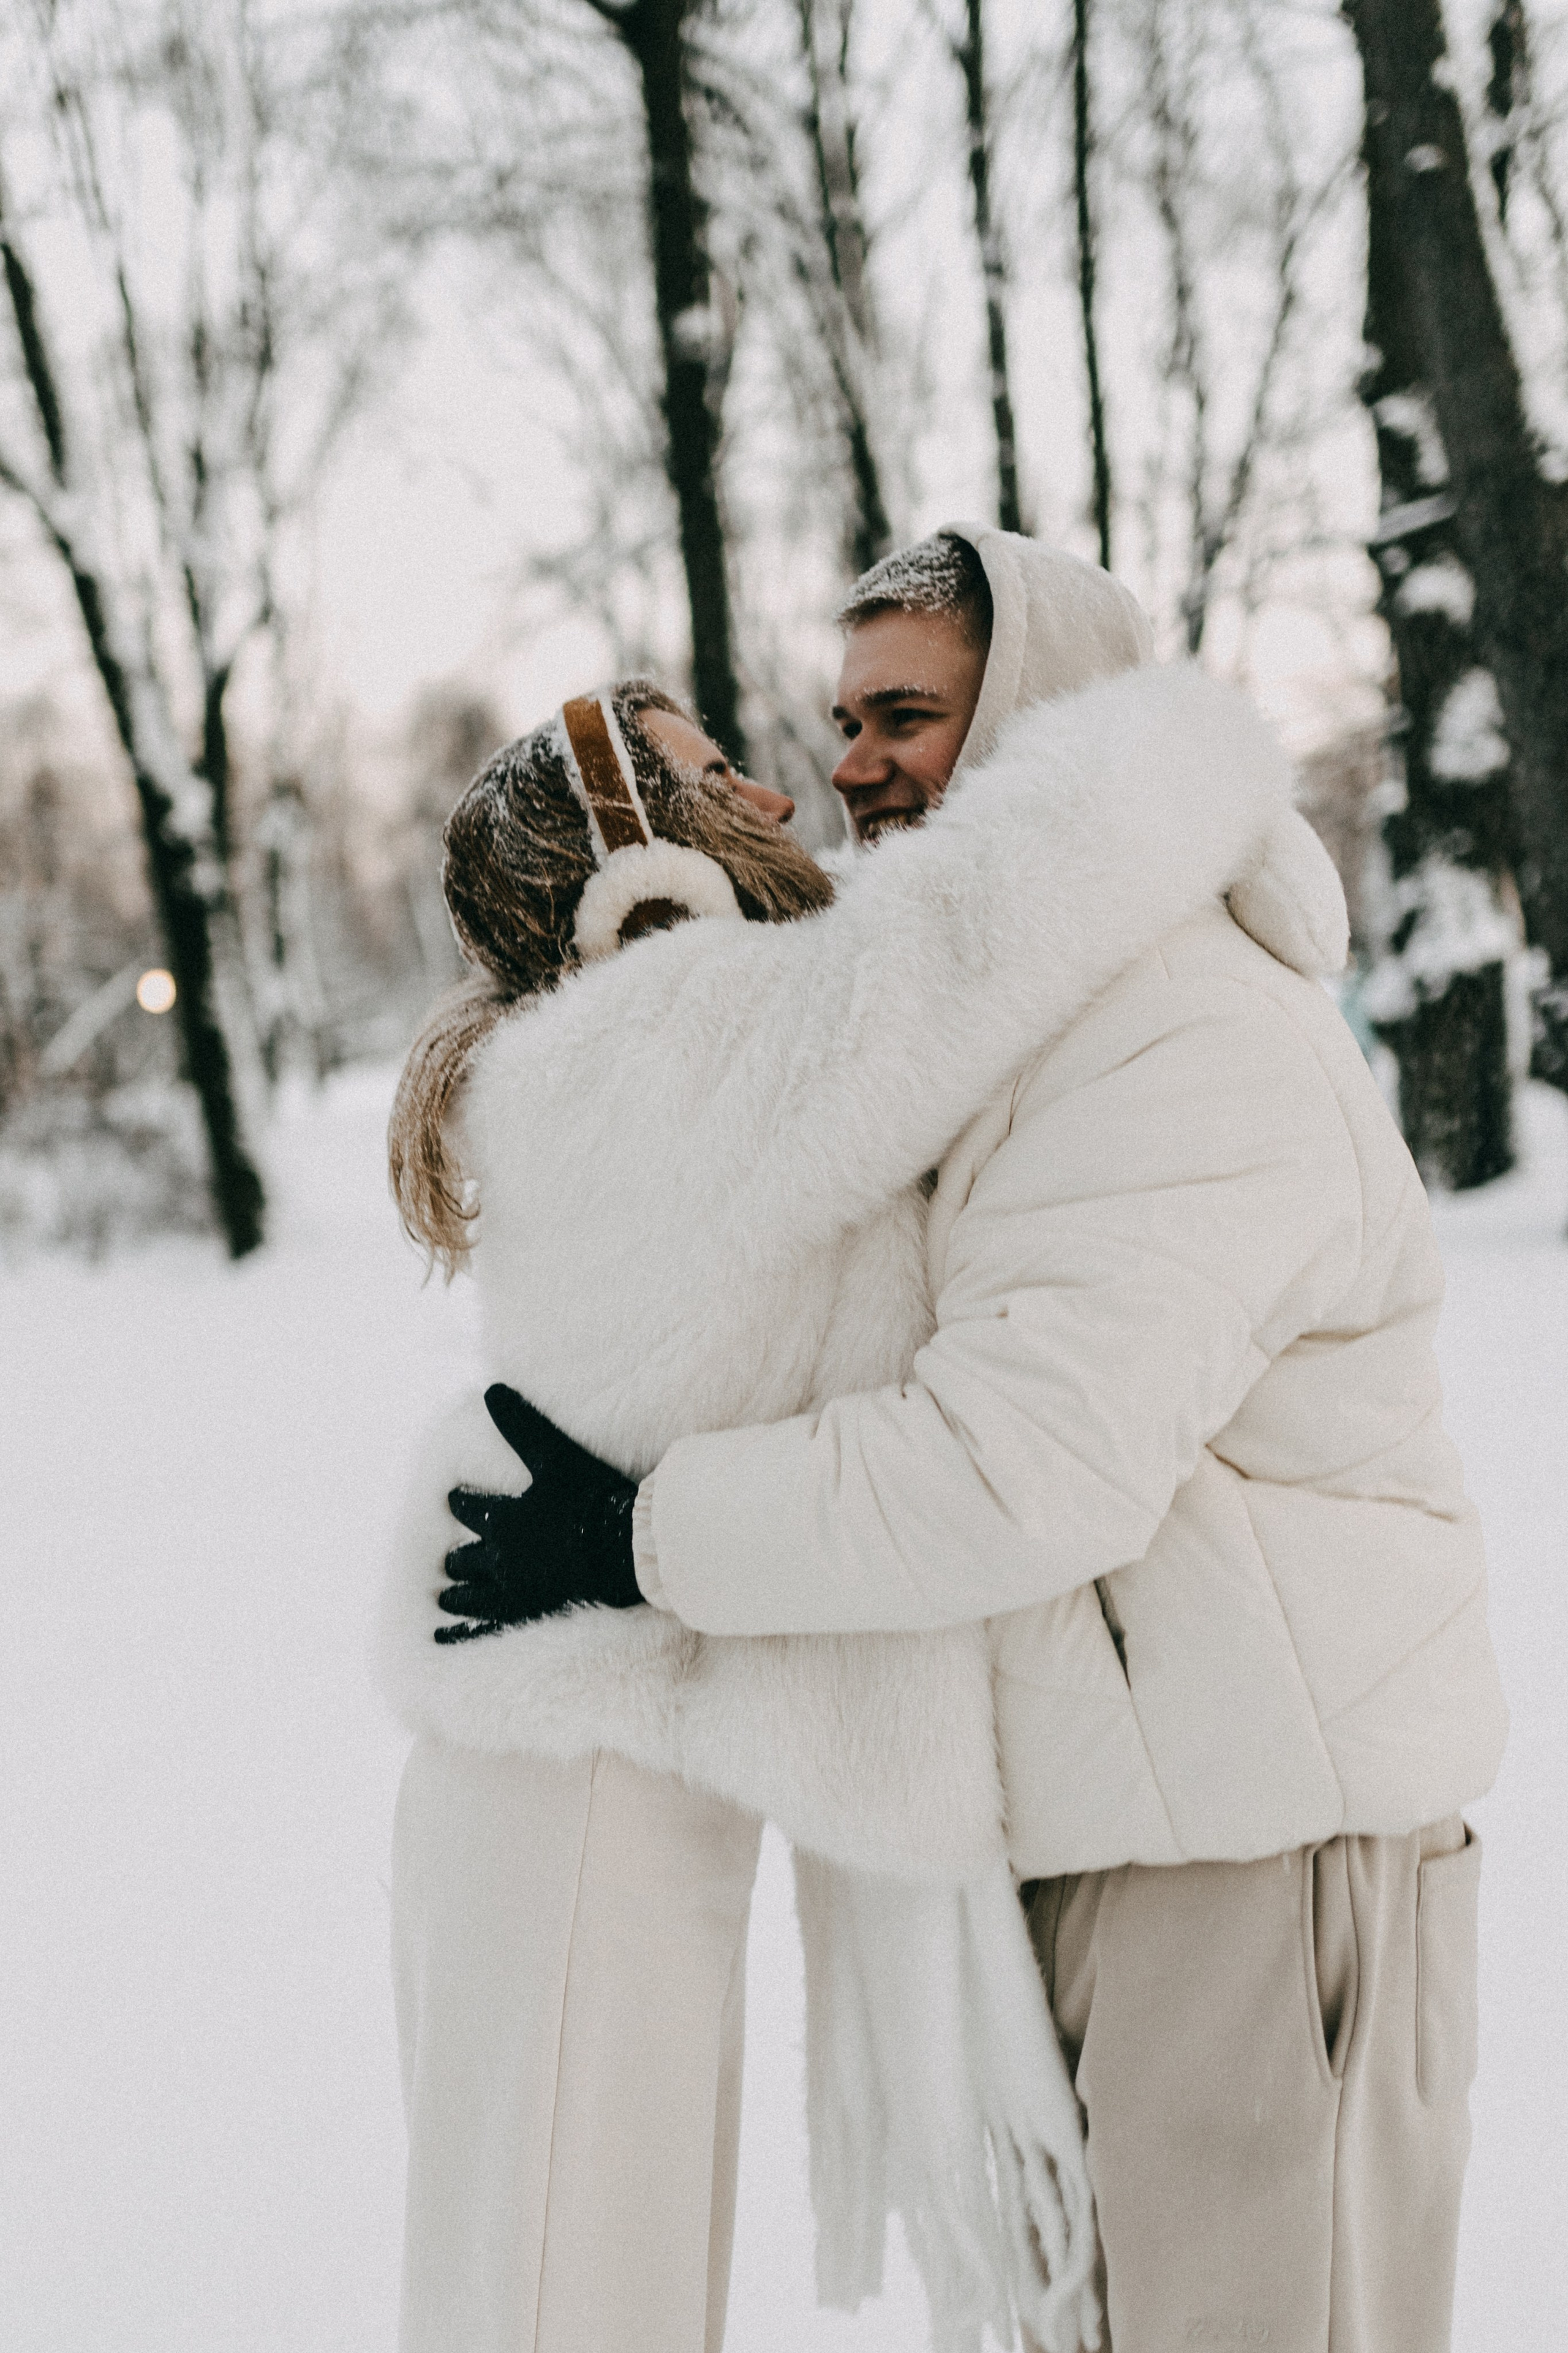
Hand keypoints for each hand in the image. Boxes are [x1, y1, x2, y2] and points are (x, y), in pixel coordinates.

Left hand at [434, 1385, 641, 1642]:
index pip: (471, 1507)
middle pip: (466, 1556)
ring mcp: (512, 1591)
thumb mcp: (555, 1456)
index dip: (460, 1502)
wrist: (625, 1551)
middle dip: (457, 1555)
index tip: (451, 1499)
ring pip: (469, 1594)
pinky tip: (443, 1640)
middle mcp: (500, 1557)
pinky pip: (482, 1630)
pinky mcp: (528, 1616)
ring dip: (455, 1593)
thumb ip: (522, 1425)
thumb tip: (491, 1387)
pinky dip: (459, 1635)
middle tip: (449, 1558)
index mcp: (505, 1518)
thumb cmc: (592, 1500)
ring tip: (446, 1597)